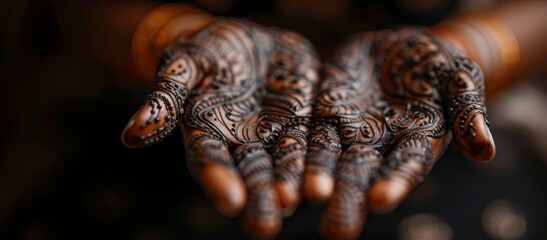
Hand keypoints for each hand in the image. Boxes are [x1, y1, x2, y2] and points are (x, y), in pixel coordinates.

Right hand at [121, 18, 318, 236]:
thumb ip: (165, 98)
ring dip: (294, 183)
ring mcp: (277, 134)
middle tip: (265, 225)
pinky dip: (323, 156)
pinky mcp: (306, 119)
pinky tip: (332, 173)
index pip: (209, 162)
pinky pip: (317, 138)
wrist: (243, 40)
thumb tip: (131, 135)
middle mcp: (243, 143)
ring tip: (301, 200)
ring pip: (286, 163)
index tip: (230, 201)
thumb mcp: (182, 65)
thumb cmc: (204, 53)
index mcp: (208, 134)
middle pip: (250, 174)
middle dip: (259, 198)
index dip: (218, 181)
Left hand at [302, 27, 494, 238]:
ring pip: (330, 160)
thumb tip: (486, 150)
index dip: (394, 182)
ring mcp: (351, 132)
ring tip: (301, 200)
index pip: (406, 166)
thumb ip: (468, 110)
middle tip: (336, 230)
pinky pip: (308, 134)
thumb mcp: (459, 77)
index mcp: (417, 141)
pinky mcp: (326, 115)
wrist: (402, 47)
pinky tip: (282, 171)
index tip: (381, 199)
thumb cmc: (439, 65)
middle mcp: (382, 146)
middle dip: (350, 199)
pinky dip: (297, 153)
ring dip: (317, 180)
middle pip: (364, 175)